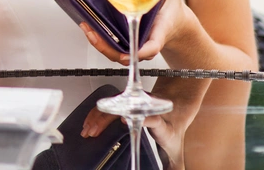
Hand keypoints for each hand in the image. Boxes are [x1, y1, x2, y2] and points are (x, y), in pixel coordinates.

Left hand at [80, 0, 188, 64]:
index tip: (134, 52)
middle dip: (110, 47)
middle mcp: (147, 42)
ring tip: (86, 27)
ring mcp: (137, 45)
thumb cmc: (172, 8)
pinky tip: (88, 26)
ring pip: (117, 52)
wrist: (177, 24)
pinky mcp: (128, 44)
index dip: (144, 50)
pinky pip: (113, 47)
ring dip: (100, 43)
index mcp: (160, 30)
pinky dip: (100, 40)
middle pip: (128, 53)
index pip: (154, 44)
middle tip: (93, 33)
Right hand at [81, 77, 208, 168]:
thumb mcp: (176, 151)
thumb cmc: (171, 130)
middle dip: (105, 120)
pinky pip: (108, 105)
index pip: (154, 120)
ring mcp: (134, 103)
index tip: (125, 119)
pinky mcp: (125, 100)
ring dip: (97, 117)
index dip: (142, 119)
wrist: (174, 110)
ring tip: (88, 131)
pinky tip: (89, 123)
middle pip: (123, 110)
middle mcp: (146, 109)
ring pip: (112, 106)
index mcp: (162, 125)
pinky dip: (96, 114)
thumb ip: (173, 166)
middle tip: (94, 132)